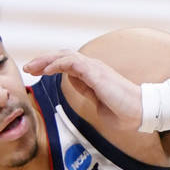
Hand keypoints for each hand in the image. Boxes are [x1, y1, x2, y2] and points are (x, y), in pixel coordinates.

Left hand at [25, 50, 141, 129]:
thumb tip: (73, 84)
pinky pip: (73, 64)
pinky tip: (46, 70)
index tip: (36, 73)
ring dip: (46, 60)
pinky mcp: (97, 73)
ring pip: (65, 56)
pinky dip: (57, 64)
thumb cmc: (123, 111)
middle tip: (28, 67)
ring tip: (32, 67)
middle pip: (63, 56)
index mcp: (93, 75)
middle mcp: (93, 68)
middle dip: (43, 60)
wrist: (141, 113)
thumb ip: (86, 91)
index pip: (68, 64)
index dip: (50, 66)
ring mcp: (95, 69)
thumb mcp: (98, 102)